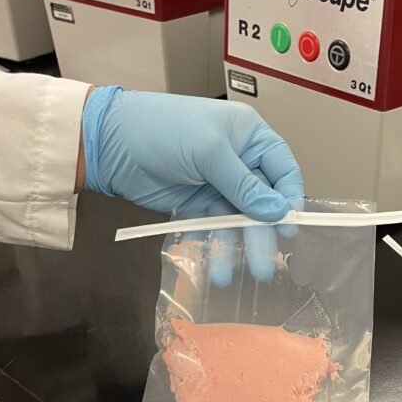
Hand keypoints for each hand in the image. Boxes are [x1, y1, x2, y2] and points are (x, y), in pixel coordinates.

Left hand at [81, 87, 302, 283]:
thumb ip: (244, 185)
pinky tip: (213, 265)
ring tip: (234, 273)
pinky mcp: (196, 204)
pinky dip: (213, 246)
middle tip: (264, 264)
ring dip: (236, 247)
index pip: (283, 169)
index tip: (289, 225)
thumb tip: (277, 211)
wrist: (112, 142)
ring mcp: (217, 184)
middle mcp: (238, 161)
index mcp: (249, 136)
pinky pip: (212, 229)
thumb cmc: (162, 128)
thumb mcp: (209, 151)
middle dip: (262, 233)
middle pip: (262, 202)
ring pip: (236, 221)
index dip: (289, 197)